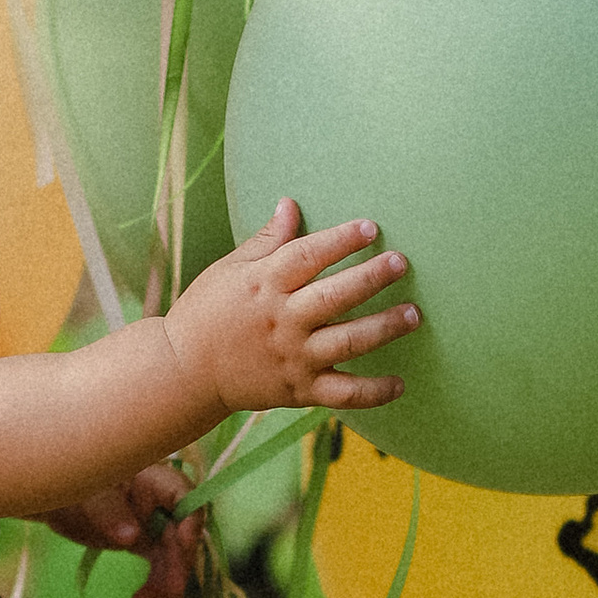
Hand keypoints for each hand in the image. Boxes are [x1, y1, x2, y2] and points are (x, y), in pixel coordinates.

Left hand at [41, 463, 200, 597]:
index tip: (184, 542)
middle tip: (169, 592)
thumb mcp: (84, 496)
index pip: (181, 491)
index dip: (190, 516)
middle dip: (178, 563)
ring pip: (173, 554)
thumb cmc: (69, 486)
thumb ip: (107, 512)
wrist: (54, 503)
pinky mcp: (145, 543)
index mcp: (147, 479)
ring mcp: (153, 523)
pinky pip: (159, 566)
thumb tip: (132, 537)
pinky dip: (154, 588)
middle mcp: (157, 500)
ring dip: (166, 584)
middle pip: (181, 530)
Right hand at [163, 199, 416, 415]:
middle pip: (335, 296)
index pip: (309, 256)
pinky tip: (400, 384)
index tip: (371, 227)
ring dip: (384, 327)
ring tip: (414, 314)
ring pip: (348, 342)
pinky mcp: (299, 390)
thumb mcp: (229, 269)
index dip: (341, 240)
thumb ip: (267, 240)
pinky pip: (344, 394)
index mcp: (265, 284)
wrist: (183, 371)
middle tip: (401, 264)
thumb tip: (290, 204)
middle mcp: (283, 320)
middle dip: (371, 278)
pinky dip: (374, 392)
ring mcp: (294, 357)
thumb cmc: (205, 313)